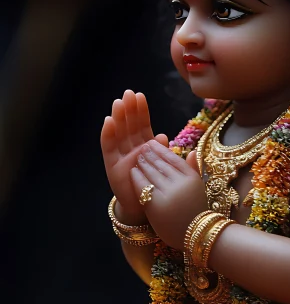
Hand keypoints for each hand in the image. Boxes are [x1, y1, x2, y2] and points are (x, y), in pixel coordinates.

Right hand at [101, 89, 168, 222]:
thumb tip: (164, 135)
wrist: (146, 211)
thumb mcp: (167, 169)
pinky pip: (109, 148)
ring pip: (119, 133)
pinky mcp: (112, 167)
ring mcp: (121, 157)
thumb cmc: (158, 189)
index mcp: (146, 148)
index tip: (141, 96)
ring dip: (118, 117)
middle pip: (130, 126)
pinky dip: (108, 135)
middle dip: (129, 109)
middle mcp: (132, 150)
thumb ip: (168, 153)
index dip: (142, 111)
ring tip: (118, 102)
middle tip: (129, 93)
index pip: (143, 125)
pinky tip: (108, 121)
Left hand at [130, 139, 207, 250]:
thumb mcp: (199, 188)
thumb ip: (194, 168)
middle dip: (149, 154)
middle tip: (141, 148)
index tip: (153, 144)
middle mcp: (180, 183)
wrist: (195, 235)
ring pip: (151, 172)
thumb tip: (193, 150)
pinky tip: (133, 172)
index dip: (161, 150)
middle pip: (161, 163)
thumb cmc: (196, 211)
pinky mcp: (156, 203)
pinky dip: (137, 176)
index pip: (173, 158)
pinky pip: (143, 185)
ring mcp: (168, 193)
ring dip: (142, 163)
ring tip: (137, 158)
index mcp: (192, 177)